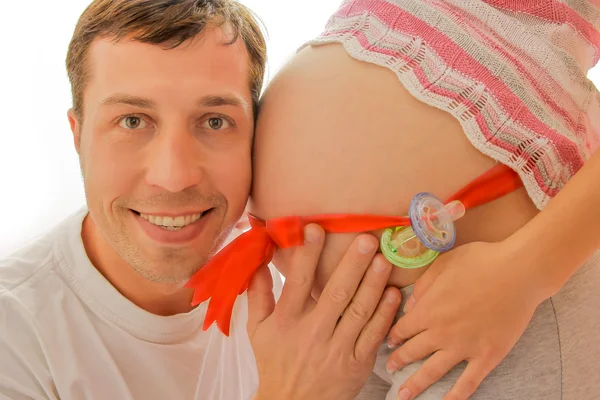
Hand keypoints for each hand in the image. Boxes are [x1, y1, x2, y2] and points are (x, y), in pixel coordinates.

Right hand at [247, 224, 401, 399]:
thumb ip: (258, 294)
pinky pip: (373, 334)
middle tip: (366, 239)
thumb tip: (258, 259)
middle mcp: (313, 332)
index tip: (315, 228)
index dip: (307, 254)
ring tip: (384, 259)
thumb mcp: (258, 329)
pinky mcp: (357, 363)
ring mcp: (337, 349)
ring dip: (373, 283)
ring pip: (359, 310)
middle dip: (352, 264)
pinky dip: (385, 313)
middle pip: (336, 292)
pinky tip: (393, 293)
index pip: (298, 281)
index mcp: (287, 320)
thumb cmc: (274, 362)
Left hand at [386, 240, 546, 399]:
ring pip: (433, 371)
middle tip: (390, 370)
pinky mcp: (487, 356)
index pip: (402, 329)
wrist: (519, 272)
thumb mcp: (442, 264)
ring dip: (416, 385)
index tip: (389, 343)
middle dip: (399, 361)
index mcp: (428, 309)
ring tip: (403, 396)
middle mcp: (441, 332)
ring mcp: (464, 347)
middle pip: (413, 352)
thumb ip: (423, 286)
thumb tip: (410, 306)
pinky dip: (455, 396)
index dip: (393, 337)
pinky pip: (468, 382)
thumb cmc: (480, 261)